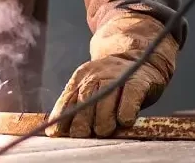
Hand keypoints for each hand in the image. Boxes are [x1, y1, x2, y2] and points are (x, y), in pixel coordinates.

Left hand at [46, 13, 178, 137]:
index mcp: (81, 79)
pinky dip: (126, 111)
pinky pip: (130, 97)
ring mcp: (117, 78)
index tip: (58, 133)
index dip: (62, 118)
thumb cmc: (112, 85)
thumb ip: (75, 106)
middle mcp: (96, 76)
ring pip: (105, 98)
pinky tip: (124, 121)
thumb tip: (55, 132)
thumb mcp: (90, 89)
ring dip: (103, 118)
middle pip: (85, 100)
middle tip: (82, 135)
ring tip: (103, 131)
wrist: (139, 59)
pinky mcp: (138, 82)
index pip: (67, 101)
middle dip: (81, 120)